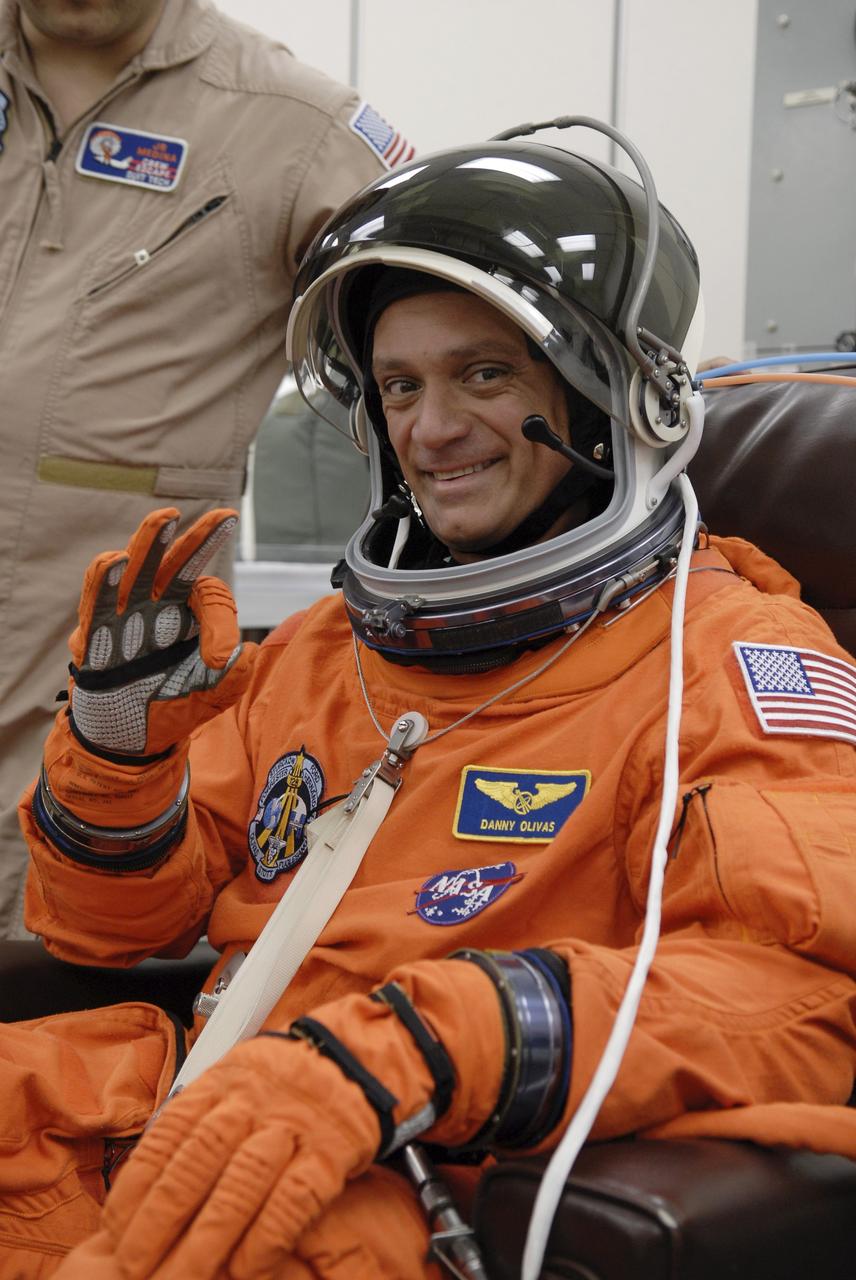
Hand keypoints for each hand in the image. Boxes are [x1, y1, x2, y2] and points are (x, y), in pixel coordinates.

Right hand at [67, 506, 251, 756]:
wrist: (129, 742)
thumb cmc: (170, 709)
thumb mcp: (210, 696)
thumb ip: (232, 677)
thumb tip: (249, 652)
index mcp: (188, 616)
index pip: (209, 595)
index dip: (219, 618)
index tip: (218, 655)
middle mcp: (158, 608)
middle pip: (177, 564)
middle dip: (198, 539)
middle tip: (223, 515)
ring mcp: (126, 617)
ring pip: (138, 570)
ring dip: (151, 542)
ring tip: (167, 518)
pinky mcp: (97, 636)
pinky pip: (99, 602)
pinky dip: (104, 580)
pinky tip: (116, 560)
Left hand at [78, 961, 503, 1277]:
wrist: (362, 1057)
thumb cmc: (287, 1080)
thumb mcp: (237, 1078)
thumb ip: (196, 1120)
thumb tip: (143, 1184)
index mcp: (223, 1081)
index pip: (169, 1136)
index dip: (138, 1188)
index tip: (117, 1231)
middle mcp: (254, 1100)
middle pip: (198, 1163)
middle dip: (160, 1223)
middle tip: (138, 1267)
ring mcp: (294, 1125)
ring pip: (241, 1184)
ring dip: (206, 1241)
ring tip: (182, 1278)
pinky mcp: (331, 1152)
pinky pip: (294, 1199)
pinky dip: (266, 1237)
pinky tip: (246, 1267)